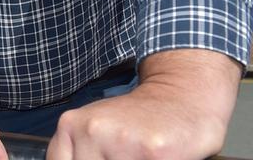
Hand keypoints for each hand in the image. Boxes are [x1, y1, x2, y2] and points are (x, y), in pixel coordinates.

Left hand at [47, 49, 240, 159]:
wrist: (182, 97)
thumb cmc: (136, 119)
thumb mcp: (94, 128)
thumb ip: (76, 150)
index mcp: (70, 125)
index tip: (96, 159)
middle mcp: (90, 131)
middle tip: (122, 155)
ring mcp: (119, 142)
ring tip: (136, 155)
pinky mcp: (151, 153)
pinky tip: (154, 158)